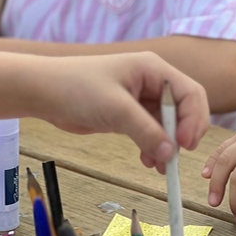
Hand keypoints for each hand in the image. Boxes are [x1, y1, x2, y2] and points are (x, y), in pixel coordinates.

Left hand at [39, 52, 209, 170]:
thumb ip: (146, 131)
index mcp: (155, 69)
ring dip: (168, 145)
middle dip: (183, 134)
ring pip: (169, 124)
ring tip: (162, 166)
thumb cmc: (76, 88)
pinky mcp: (130, 113)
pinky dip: (154, 146)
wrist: (42, 92)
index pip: (190, 93)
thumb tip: (171, 154)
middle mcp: (153, 82)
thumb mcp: (115, 109)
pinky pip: (153, 131)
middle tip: (176, 157)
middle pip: (184, 109)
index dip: (193, 119)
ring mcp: (142, 98)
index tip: (185, 144)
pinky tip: (148, 161)